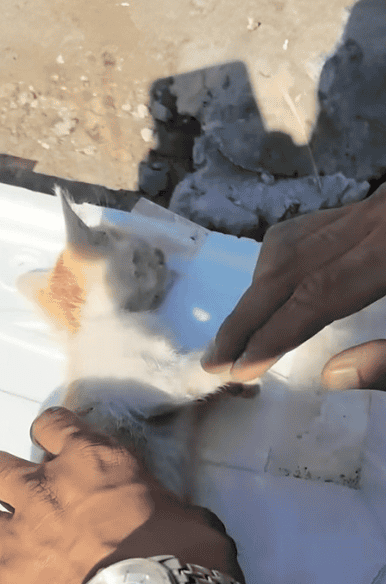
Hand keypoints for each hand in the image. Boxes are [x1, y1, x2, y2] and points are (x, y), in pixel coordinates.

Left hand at [0, 408, 242, 583]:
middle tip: (33, 506)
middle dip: (8, 483)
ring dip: (3, 538)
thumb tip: (153, 517)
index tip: (61, 456)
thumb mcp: (184, 514)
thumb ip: (151, 503)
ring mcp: (16, 544)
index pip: (51, 424)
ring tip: (27, 561)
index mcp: (89, 462)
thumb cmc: (184, 563)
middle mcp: (41, 493)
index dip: (53, 439)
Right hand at [201, 186, 385, 385]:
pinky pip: (305, 230)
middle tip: (214, 358)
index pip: (319, 294)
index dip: (275, 331)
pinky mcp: (365, 207)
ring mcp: (367, 208)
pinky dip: (277, 260)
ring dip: (257, 289)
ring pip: (290, 243)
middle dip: (248, 316)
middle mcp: (373, 221)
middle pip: (289, 266)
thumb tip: (333, 375)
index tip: (238, 367)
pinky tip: (269, 288)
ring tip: (235, 335)